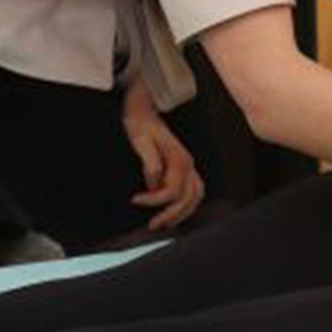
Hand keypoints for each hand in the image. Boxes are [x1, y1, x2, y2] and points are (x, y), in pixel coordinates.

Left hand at [122, 94, 204, 231]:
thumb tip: (153, 185)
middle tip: (152, 225)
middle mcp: (188, 164)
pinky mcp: (185, 166)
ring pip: (195, 197)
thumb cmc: (140, 123)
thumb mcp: (140, 140)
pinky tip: (174, 211)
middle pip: (187, 199)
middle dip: (170, 215)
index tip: (135, 199)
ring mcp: (189, 165)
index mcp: (179, 159)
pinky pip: (194, 191)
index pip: (171, 191)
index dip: (154, 200)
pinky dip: (187, 204)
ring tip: (165, 223)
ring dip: (181, 213)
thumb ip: (150, 164)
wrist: (144, 107)